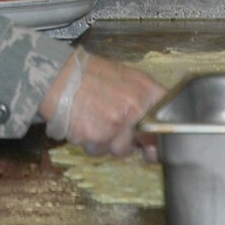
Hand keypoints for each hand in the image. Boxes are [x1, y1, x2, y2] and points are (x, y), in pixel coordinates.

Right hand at [38, 50, 165, 157]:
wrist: (56, 76)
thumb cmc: (89, 73)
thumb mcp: (125, 75)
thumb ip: (144, 96)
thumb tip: (156, 120)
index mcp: (146, 92)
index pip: (168, 122)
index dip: (163, 134)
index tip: (155, 140)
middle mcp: (134, 110)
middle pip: (146, 142)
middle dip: (134, 140)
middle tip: (117, 127)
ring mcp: (115, 126)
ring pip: (120, 150)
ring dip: (109, 142)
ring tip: (94, 120)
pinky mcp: (96, 139)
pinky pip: (98, 151)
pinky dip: (90, 142)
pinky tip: (83, 124)